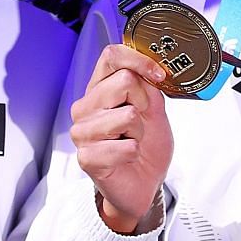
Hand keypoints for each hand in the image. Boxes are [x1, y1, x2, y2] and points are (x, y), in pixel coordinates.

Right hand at [69, 43, 174, 233]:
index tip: (158, 75)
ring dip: (139, 132)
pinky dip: (134, 152)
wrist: (143, 184)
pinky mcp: (87, 157)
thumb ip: (148, 86)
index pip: (111, 56)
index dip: (138, 60)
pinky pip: (125, 146)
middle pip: (123, 81)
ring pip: (126, 114)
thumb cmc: (146, 147)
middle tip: (140, 122)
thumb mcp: (154, 109)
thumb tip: (149, 67)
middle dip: (144, 103)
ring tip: (132, 141)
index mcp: (99, 89)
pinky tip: (126, 158)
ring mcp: (82, 132)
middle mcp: (86, 107)